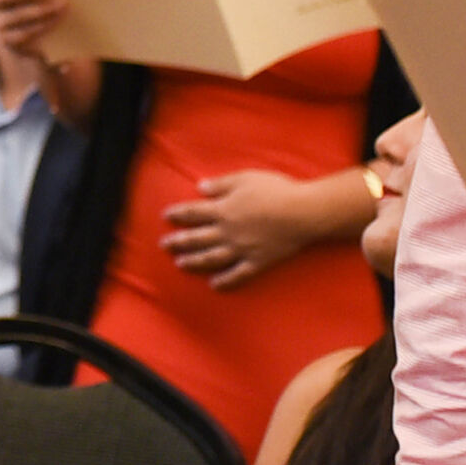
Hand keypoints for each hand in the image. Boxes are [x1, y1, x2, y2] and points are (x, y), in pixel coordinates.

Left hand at [162, 169, 318, 290]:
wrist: (302, 213)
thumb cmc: (275, 191)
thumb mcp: (244, 179)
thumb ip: (220, 185)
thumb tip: (199, 187)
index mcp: (223, 210)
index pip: (194, 212)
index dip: (178, 214)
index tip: (166, 216)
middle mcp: (228, 232)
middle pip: (197, 238)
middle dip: (178, 241)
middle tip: (163, 245)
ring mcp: (242, 249)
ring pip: (211, 258)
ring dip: (194, 261)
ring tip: (181, 264)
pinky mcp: (258, 262)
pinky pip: (237, 275)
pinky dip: (225, 281)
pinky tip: (214, 285)